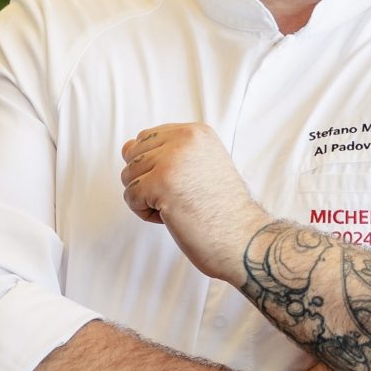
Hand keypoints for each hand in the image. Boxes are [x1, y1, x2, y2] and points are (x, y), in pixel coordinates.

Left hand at [120, 123, 268, 282]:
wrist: (244, 238)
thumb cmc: (221, 211)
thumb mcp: (198, 168)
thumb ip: (164, 153)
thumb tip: (126, 147)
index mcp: (196, 132)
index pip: (146, 138)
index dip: (154, 167)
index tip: (183, 184)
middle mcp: (185, 139)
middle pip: (134, 156)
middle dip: (147, 182)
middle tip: (180, 198)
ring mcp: (172, 159)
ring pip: (129, 176)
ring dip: (147, 199)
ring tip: (179, 207)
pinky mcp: (161, 182)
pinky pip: (130, 196)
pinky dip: (146, 213)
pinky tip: (173, 216)